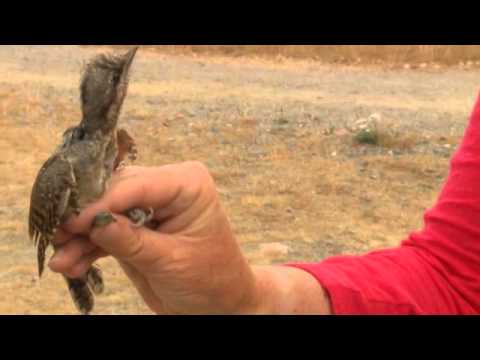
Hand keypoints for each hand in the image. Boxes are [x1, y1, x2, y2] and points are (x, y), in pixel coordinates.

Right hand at [50, 162, 258, 313]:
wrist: (217, 301)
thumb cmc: (209, 278)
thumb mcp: (170, 261)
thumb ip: (130, 241)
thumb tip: (91, 221)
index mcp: (187, 184)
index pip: (137, 185)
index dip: (102, 203)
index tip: (73, 222)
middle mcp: (168, 186)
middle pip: (115, 192)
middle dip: (86, 218)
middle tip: (58, 237)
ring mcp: (151, 204)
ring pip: (105, 211)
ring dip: (82, 236)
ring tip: (62, 260)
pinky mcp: (137, 223)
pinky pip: (108, 229)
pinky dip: (89, 246)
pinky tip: (71, 264)